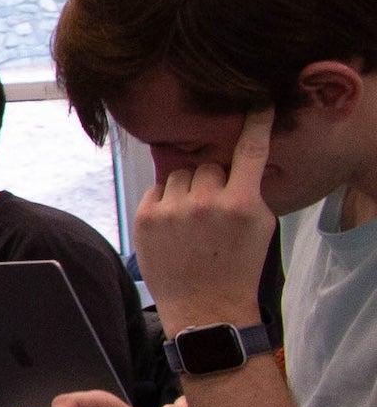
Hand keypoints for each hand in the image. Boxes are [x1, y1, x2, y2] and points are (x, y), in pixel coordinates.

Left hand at [134, 107, 276, 333]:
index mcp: (241, 202)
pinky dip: (164, 202)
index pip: (250, 151)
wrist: (205, 306)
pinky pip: (157, 189)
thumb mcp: (259, 224)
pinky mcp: (145, 217)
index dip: (256, 122)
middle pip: (208, 165)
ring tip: (192, 221)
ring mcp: (172, 209)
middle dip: (212, 181)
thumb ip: (248, 189)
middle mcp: (205, 202)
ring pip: (180, 174)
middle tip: (214, 212)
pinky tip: (173, 226)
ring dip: (186, 190)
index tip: (259, 100)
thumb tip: (233, 160)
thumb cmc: (237, 264)